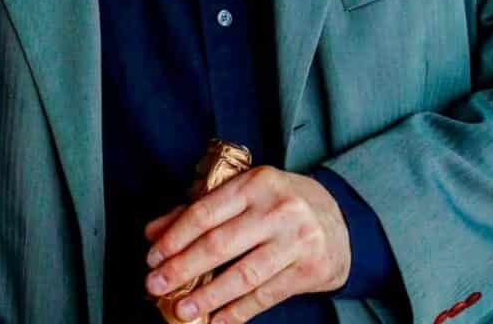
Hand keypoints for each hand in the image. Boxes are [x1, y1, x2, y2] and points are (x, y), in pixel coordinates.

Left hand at [143, 165, 350, 322]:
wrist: (339, 218)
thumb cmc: (281, 202)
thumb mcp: (244, 194)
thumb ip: (200, 210)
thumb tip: (155, 232)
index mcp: (255, 183)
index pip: (206, 212)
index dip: (175, 237)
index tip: (153, 256)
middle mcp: (276, 209)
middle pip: (219, 244)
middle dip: (182, 268)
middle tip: (156, 285)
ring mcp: (296, 240)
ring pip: (242, 275)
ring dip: (207, 296)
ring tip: (182, 309)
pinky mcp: (309, 270)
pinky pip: (265, 296)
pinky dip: (237, 311)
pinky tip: (217, 319)